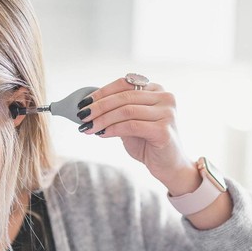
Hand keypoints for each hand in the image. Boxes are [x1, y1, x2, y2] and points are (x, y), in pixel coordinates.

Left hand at [77, 76, 196, 188]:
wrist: (169, 167)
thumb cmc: (149, 144)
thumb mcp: (130, 122)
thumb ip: (117, 111)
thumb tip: (88, 107)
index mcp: (157, 90)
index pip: (125, 83)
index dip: (102, 92)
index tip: (83, 103)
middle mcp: (165, 97)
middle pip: (124, 96)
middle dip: (99, 106)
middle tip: (82, 116)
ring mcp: (167, 113)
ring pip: (126, 110)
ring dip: (103, 119)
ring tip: (88, 127)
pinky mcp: (164, 130)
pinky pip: (131, 125)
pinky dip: (113, 129)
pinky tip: (101, 134)